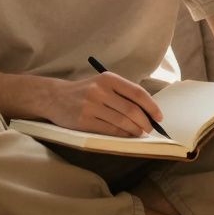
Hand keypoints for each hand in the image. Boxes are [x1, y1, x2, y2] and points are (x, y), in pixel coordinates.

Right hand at [43, 72, 164, 137]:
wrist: (54, 97)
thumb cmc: (84, 92)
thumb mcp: (102, 84)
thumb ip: (122, 94)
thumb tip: (147, 112)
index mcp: (108, 79)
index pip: (137, 93)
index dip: (152, 106)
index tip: (159, 117)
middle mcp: (100, 90)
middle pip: (131, 110)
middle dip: (145, 123)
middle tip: (149, 129)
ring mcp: (91, 106)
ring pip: (122, 122)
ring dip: (135, 131)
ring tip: (139, 133)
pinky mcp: (84, 121)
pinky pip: (109, 131)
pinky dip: (122, 135)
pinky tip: (126, 136)